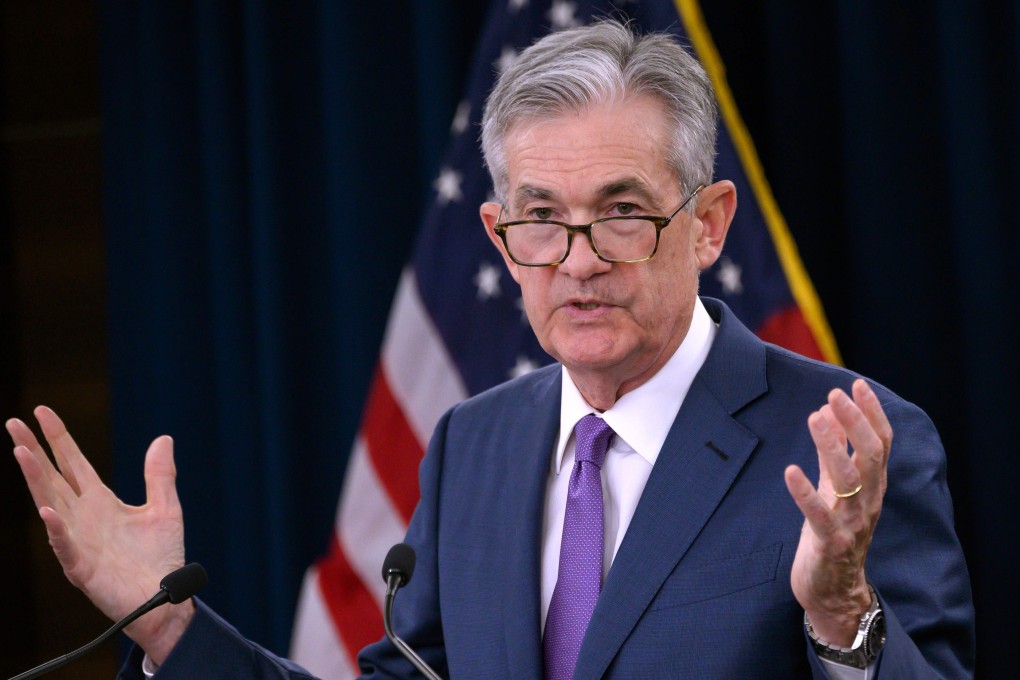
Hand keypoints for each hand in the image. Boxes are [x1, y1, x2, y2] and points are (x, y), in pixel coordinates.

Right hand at [7, 406, 192, 663]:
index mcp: (100, 501)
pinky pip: (65, 545)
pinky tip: (47, 510)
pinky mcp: (81, 567)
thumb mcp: (165, 508)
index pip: (73, 463)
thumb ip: (160, 475)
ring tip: (22, 453)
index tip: (41, 412)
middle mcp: (83, 516)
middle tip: (13, 423)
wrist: (165, 597)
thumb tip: (163, 438)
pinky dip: (57, 528)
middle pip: (52, 477)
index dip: (58, 438)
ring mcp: (79, 540)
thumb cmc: (160, 556)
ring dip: (36, 480)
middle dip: (33, 450)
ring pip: (50, 503)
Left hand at [784, 379, 891, 645]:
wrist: (833, 590)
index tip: (855, 385)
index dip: (871, 413)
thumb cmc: (833, 532)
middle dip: (856, 422)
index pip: (881, 443)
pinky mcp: (831, 543)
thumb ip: (834, 452)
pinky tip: (790, 470)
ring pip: (849, 480)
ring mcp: (852, 523)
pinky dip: (805, 493)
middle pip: (870, 456)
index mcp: (872, 486)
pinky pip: (820, 516)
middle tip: (835, 394)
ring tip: (815, 418)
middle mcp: (868, 502)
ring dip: (831, 447)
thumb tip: (827, 411)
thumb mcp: (834, 487)